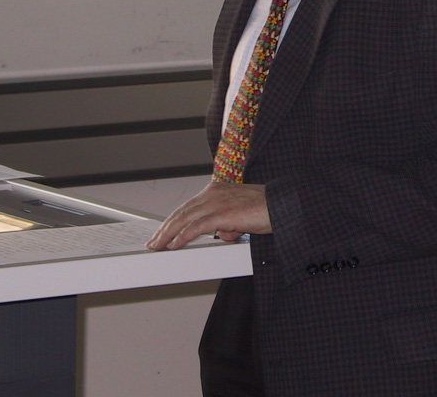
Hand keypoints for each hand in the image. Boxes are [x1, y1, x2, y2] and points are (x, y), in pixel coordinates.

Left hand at [146, 181, 270, 250]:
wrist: (283, 205)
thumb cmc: (267, 209)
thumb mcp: (243, 216)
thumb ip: (230, 224)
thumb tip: (223, 235)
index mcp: (217, 190)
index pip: (188, 207)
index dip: (173, 221)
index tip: (163, 232)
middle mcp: (214, 193)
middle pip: (182, 212)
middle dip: (165, 228)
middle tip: (153, 242)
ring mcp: (217, 202)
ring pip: (184, 219)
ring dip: (168, 234)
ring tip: (157, 245)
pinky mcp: (222, 214)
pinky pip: (196, 227)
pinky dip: (182, 237)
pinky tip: (174, 245)